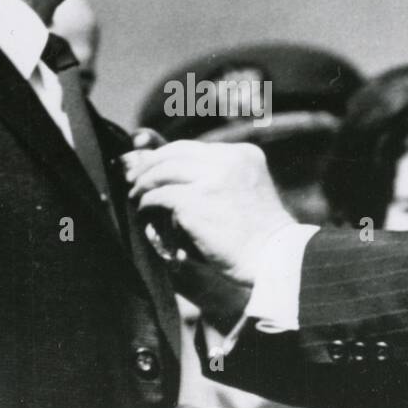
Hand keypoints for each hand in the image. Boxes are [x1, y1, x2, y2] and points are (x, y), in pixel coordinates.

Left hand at [123, 141, 295, 286]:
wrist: (273, 259)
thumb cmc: (257, 235)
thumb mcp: (244, 192)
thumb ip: (216, 178)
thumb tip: (171, 173)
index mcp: (243, 154)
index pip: (195, 148)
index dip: (168, 155)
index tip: (151, 166)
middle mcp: (228, 160)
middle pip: (175, 152)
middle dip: (150, 164)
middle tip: (134, 176)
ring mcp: (212, 179)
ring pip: (163, 170)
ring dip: (144, 183)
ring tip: (136, 194)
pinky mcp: (196, 200)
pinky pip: (160, 195)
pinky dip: (147, 202)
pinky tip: (143, 210)